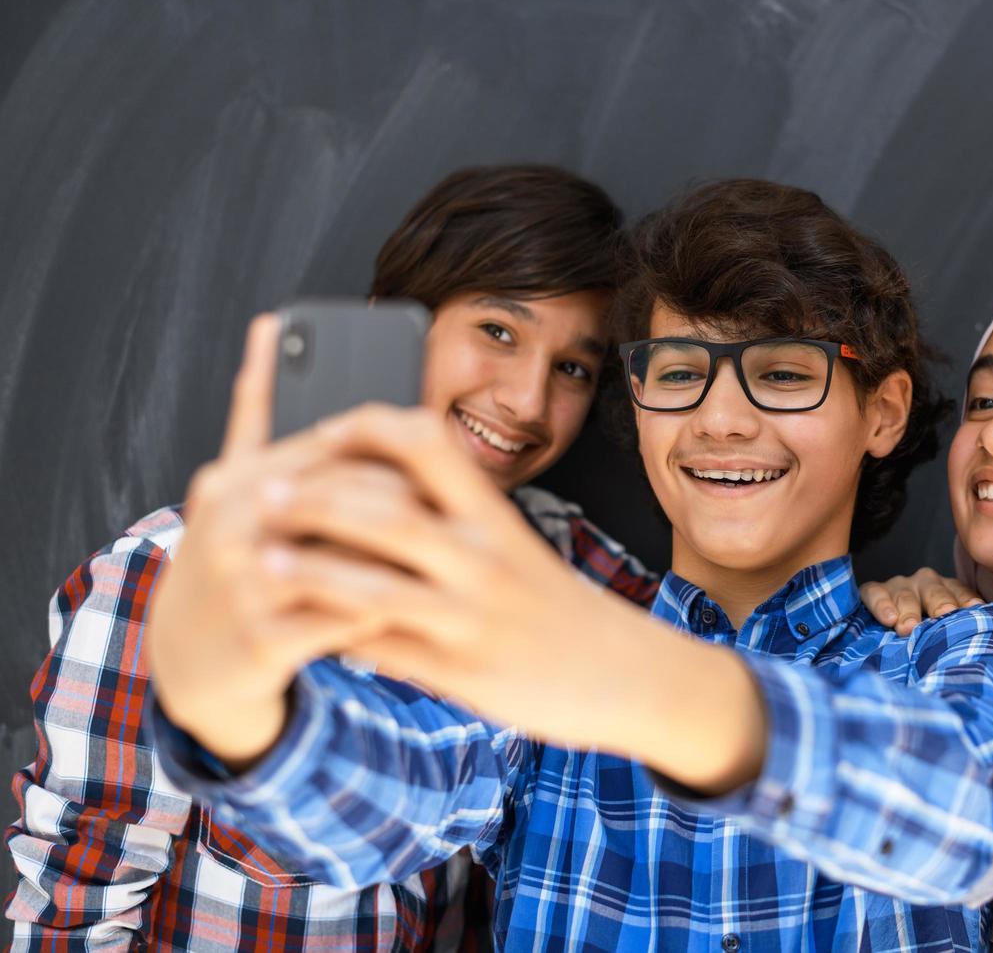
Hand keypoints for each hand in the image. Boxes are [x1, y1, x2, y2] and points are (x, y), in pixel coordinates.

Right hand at [145, 316, 396, 767]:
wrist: (185, 660)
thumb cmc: (230, 557)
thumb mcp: (233, 482)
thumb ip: (257, 407)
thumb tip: (272, 322)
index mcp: (233, 480)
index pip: (331, 447)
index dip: (393, 458)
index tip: (433, 477)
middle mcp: (229, 526)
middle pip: (344, 498)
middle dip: (405, 508)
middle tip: (448, 522)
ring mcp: (241, 585)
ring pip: (348, 560)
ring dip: (399, 565)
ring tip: (435, 567)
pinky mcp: (260, 642)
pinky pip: (343, 623)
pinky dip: (381, 616)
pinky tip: (409, 614)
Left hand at [254, 405, 766, 791]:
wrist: (627, 673)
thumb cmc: (559, 604)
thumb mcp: (517, 544)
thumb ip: (458, 515)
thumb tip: (382, 481)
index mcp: (495, 515)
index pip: (425, 443)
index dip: (365, 428)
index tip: (321, 430)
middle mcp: (484, 557)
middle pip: (384, 510)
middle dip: (313, 499)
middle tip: (261, 494)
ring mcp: (472, 617)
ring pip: (371, 586)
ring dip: (306, 572)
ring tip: (258, 564)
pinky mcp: (463, 672)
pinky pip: (383, 650)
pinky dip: (335, 637)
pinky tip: (298, 631)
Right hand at [859, 567, 984, 635]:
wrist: (885, 632)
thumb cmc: (925, 636)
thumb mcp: (944, 632)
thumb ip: (960, 632)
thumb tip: (989, 636)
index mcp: (946, 591)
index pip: (959, 592)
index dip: (966, 600)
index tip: (974, 610)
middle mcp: (924, 584)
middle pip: (934, 591)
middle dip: (939, 603)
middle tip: (944, 615)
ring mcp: (899, 586)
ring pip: (906, 593)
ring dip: (908, 610)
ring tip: (907, 628)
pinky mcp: (873, 591)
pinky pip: (875, 592)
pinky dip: (881, 604)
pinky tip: (888, 618)